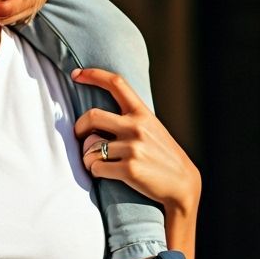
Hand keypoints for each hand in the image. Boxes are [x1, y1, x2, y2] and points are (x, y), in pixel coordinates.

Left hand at [72, 67, 200, 214]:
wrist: (183, 184)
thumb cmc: (162, 155)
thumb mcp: (151, 128)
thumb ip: (130, 118)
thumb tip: (96, 116)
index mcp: (142, 113)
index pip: (116, 83)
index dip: (93, 75)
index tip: (76, 74)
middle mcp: (136, 127)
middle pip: (92, 116)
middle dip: (78, 127)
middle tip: (79, 135)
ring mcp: (133, 148)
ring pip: (90, 148)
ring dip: (87, 157)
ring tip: (96, 162)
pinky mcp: (129, 169)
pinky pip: (96, 167)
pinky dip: (94, 171)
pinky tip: (103, 173)